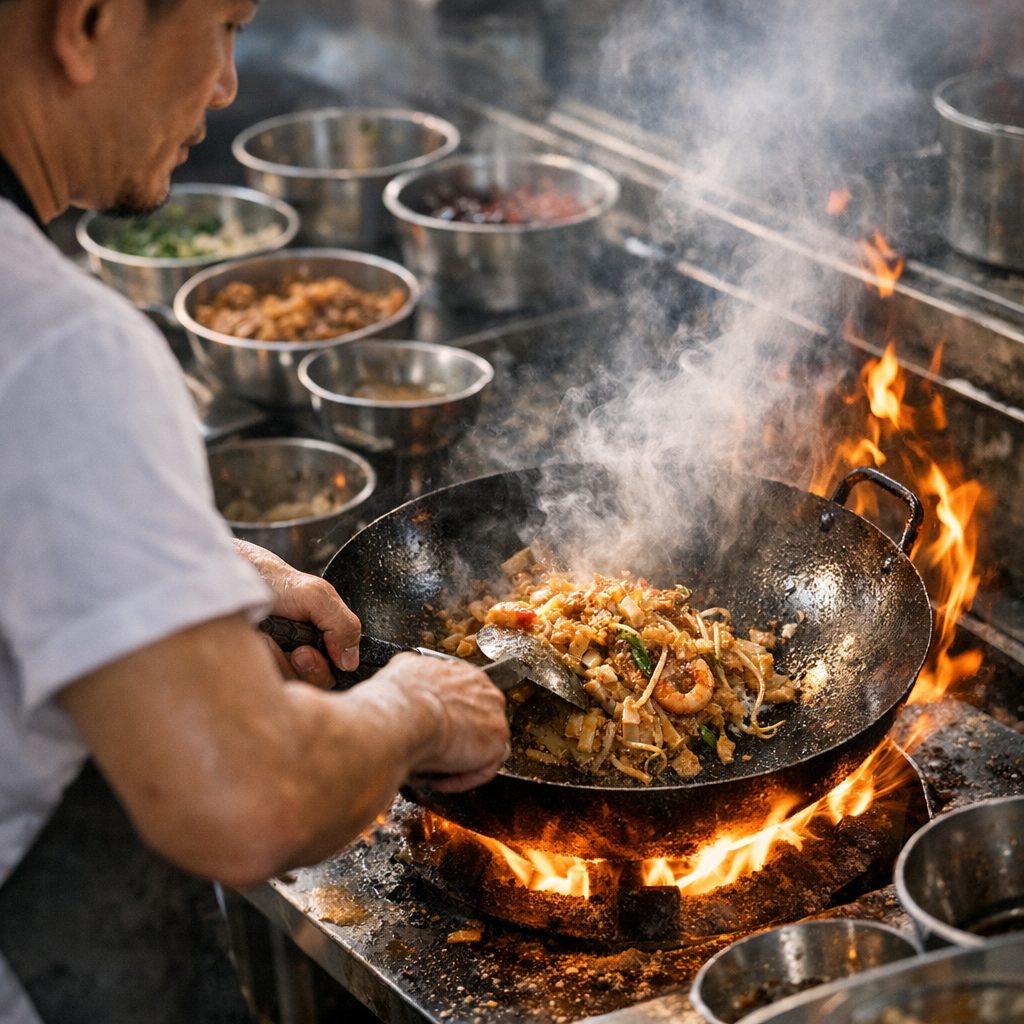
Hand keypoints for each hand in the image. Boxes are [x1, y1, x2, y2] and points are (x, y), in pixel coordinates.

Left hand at [234, 540, 359, 686]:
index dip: (324, 669)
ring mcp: (276, 666)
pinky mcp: (253, 672)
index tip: (309, 654)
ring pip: (290, 686)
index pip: (334, 672)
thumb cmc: (273, 582)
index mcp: (320, 640)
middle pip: (315, 684)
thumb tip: (351, 661)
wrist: (231, 577)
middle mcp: (300, 655)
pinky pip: (263, 685)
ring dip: (280, 663)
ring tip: (268, 639)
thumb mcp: (317, 596)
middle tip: (297, 652)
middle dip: (307, 669)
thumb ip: (343, 625)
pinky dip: (260, 664)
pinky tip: (256, 645)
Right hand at [370, 652, 509, 791]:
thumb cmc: (396, 700)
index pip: (463, 700)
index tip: (430, 732)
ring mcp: (494, 715)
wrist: (402, 715)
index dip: (445, 721)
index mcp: (462, 673)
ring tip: (432, 770)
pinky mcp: (497, 740)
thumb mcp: (401, 672)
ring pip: (481, 747)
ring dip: (457, 761)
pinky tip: (439, 779)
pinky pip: (483, 768)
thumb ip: (412, 676)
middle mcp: (483, 690)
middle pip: (475, 722)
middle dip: (454, 741)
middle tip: (431, 753)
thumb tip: (404, 677)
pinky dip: (460, 778)